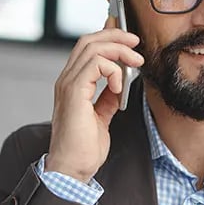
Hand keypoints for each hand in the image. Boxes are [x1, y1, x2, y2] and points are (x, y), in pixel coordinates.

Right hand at [46, 17, 143, 182]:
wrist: (71, 169)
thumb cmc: (83, 149)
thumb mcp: (101, 117)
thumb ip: (107, 98)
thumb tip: (120, 83)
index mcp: (72, 84)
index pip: (87, 48)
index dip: (107, 35)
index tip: (127, 35)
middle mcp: (66, 80)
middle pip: (88, 41)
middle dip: (116, 36)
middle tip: (136, 44)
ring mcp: (68, 84)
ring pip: (92, 47)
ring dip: (119, 50)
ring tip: (135, 62)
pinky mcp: (74, 92)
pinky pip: (95, 64)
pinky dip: (113, 71)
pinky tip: (120, 87)